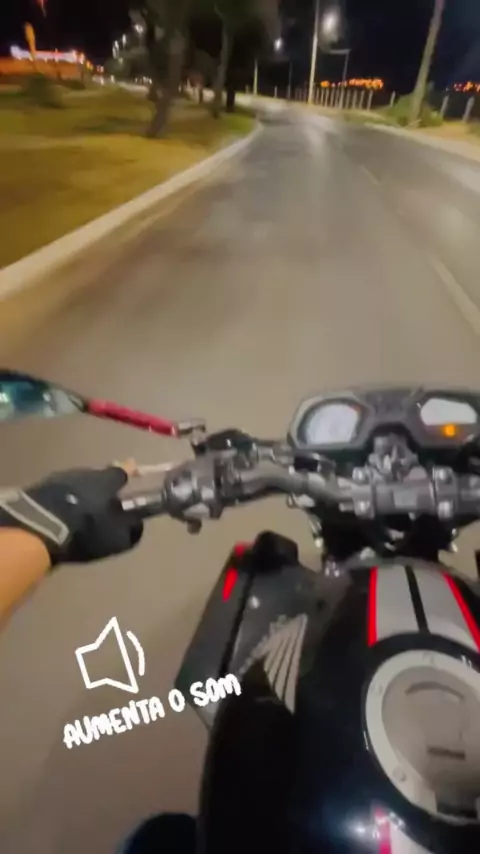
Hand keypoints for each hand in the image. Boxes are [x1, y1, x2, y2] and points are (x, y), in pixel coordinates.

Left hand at [0, 462, 142, 566]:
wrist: (40, 527)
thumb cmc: (87, 530)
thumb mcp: (118, 539)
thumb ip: (132, 529)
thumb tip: (137, 523)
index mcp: (107, 480)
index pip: (123, 471)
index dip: (130, 471)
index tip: (134, 467)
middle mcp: (85, 472)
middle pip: (98, 477)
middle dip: (102, 488)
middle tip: (104, 503)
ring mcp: (60, 477)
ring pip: (77, 484)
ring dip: (81, 495)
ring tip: (80, 512)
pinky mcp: (41, 486)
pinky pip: (58, 492)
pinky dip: (63, 500)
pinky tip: (61, 515)